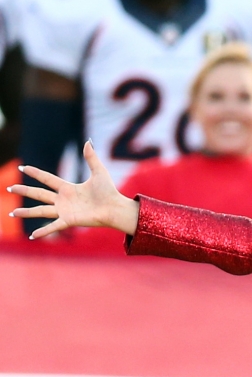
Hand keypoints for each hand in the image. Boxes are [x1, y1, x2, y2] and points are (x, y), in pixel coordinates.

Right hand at [8, 141, 138, 238]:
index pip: (47, 179)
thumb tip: (88, 141)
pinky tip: (32, 236)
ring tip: (12, 213)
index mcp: (68, 188)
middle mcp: (63, 200)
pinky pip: (53, 226)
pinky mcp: (69, 220)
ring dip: (26, 212)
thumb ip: (91, 157)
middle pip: (38, 194)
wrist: (115, 207)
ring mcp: (65, 211)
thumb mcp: (98, 172)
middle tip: (9, 188)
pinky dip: (43, 231)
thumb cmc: (109, 191)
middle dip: (23, 191)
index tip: (23, 167)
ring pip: (40, 211)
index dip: (35, 173)